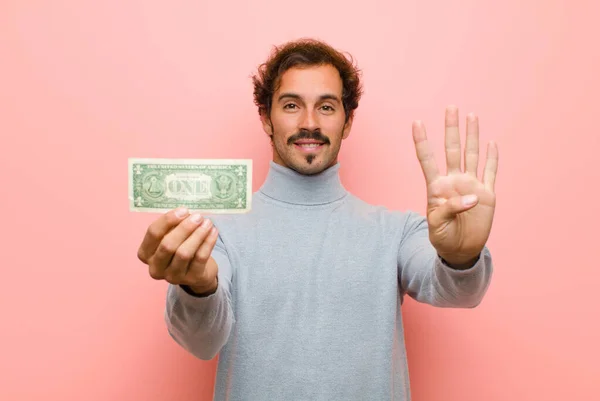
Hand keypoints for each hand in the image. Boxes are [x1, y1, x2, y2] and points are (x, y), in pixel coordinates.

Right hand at [137, 207, 219, 293]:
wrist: (197, 272)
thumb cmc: (180, 248)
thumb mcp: (171, 237)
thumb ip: (173, 226)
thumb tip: (185, 213)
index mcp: (146, 253)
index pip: (153, 234)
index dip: (168, 220)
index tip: (183, 210)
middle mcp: (156, 267)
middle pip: (168, 245)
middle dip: (184, 228)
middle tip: (198, 217)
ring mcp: (173, 276)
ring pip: (184, 253)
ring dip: (197, 235)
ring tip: (207, 223)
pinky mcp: (192, 279)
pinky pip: (200, 258)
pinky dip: (208, 242)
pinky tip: (213, 231)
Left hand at [412, 105, 498, 267]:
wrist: (460, 250)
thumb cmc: (442, 237)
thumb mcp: (438, 225)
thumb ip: (450, 208)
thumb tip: (471, 197)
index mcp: (436, 187)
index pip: (427, 159)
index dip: (422, 142)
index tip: (416, 122)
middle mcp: (453, 181)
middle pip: (452, 149)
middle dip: (451, 129)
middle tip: (450, 108)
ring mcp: (470, 186)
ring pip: (471, 155)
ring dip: (472, 136)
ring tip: (471, 116)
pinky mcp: (486, 195)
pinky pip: (490, 172)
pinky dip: (492, 158)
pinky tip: (491, 143)